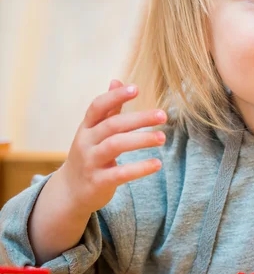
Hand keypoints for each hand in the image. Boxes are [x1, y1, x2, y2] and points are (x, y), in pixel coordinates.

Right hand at [55, 79, 166, 213]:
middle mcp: (85, 142)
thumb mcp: (93, 132)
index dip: (115, 96)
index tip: (136, 88)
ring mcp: (90, 162)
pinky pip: (120, 173)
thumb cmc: (89, 154)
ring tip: (162, 138)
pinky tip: (157, 164)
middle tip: (163, 115)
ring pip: (115, 146)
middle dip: (139, 119)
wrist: (70, 192)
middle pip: (112, 125)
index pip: (98, 107)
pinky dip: (140, 168)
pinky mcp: (98, 182)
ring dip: (141, 140)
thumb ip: (108, 109)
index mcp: (86, 127)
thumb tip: (117, 80)